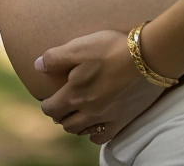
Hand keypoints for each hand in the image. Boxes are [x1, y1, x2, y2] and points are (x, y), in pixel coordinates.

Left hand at [35, 29, 162, 143]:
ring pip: (82, 131)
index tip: (47, 99)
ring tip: (75, 115)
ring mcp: (106, 118)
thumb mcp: (79, 46)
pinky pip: (103, 137)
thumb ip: (55, 57)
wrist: (146, 57)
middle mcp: (88, 111)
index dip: (46, 104)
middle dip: (60, 115)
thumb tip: (37, 66)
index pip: (52, 108)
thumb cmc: (110, 48)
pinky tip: (95, 125)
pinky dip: (95, 134)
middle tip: (60, 106)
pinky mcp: (123, 120)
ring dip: (75, 125)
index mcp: (75, 93)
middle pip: (66, 123)